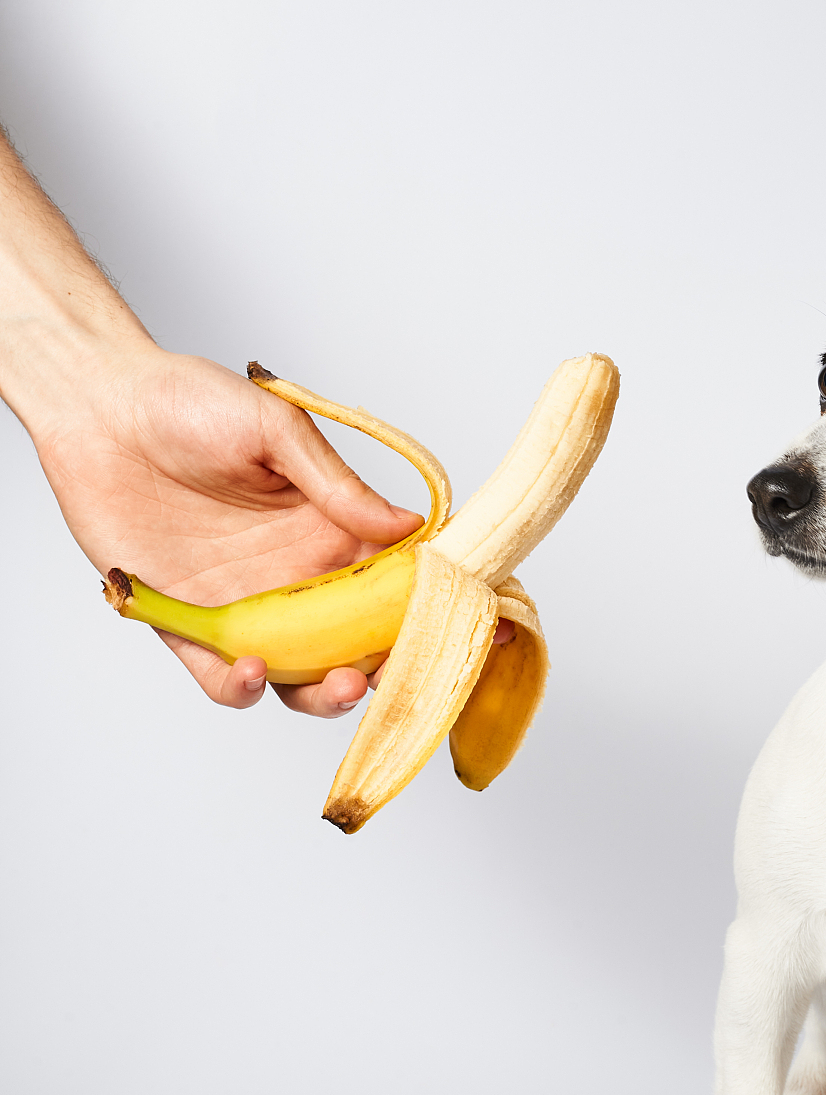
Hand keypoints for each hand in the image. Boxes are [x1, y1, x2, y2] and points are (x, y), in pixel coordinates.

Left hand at [30, 344, 489, 715]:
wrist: (101, 409)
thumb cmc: (190, 401)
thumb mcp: (277, 429)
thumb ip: (338, 485)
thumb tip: (409, 527)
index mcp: (327, 527)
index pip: (391, 581)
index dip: (425, 607)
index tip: (454, 622)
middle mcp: (294, 575)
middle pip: (354, 642)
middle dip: (384, 667)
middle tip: (393, 669)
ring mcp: (244, 604)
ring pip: (298, 675)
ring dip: (325, 693)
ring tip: (342, 684)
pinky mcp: (187, 623)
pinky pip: (220, 678)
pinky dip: (243, 688)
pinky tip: (254, 670)